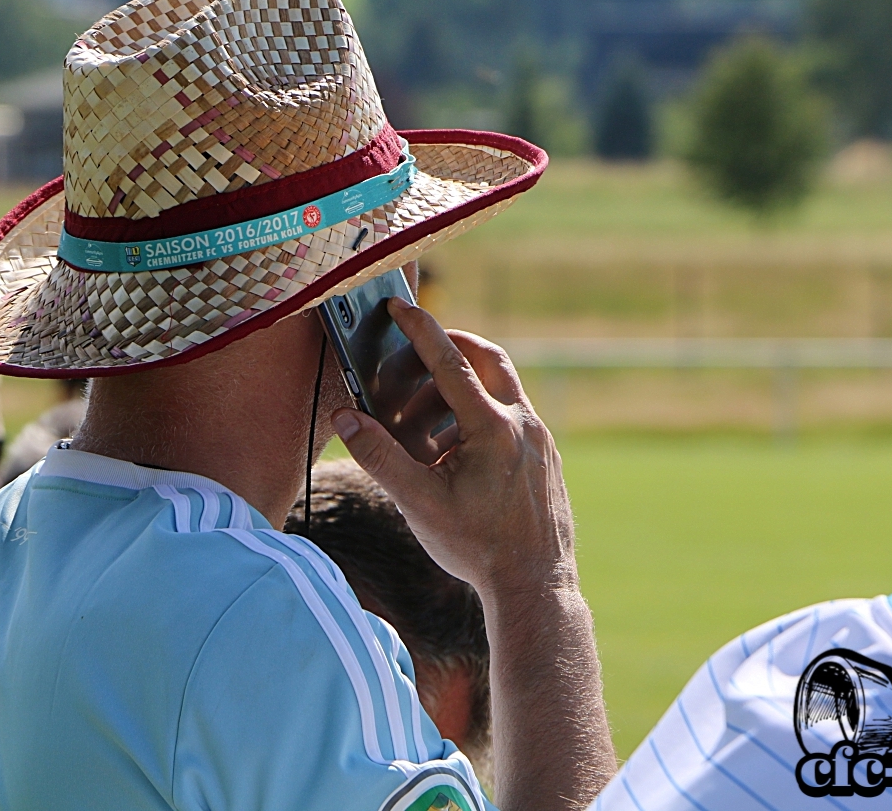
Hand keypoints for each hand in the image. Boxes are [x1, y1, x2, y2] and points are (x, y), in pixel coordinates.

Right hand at [331, 298, 574, 594]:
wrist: (534, 586)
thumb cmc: (476, 547)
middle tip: (417, 353)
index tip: (399, 306)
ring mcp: (540, 441)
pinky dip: (482, 416)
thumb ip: (380, 457)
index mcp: (492, 427)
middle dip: (452, 347)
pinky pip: (514, 419)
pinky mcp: (547, 459)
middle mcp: (523, 424)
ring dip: (463, 390)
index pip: (451, 361)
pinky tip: (456, 452)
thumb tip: (345, 419)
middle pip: (488, 359)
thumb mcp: (418, 502)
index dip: (421, 330)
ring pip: (502, 390)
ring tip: (425, 421)